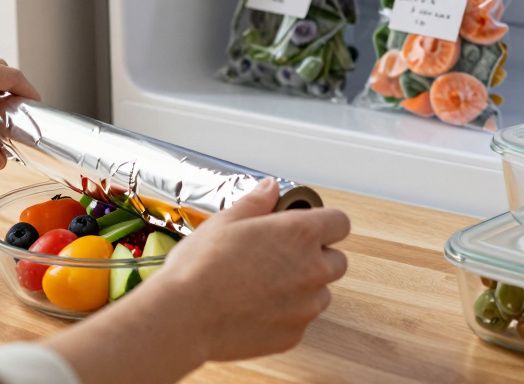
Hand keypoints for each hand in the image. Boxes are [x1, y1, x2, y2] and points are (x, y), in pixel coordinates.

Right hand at [46, 179, 349, 383]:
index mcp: (299, 234)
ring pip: (320, 293)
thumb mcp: (226, 221)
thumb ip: (256, 203)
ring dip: (303, 288)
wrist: (184, 316)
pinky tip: (255, 307)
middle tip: (282, 256)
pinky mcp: (293, 335)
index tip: (309, 226)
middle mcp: (312, 269)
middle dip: (316, 257)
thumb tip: (270, 189)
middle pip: (336, 260)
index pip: (340, 223)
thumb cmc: (200, 267)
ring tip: (264, 285)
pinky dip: (285, 315)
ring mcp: (305, 306)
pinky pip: (300, 320)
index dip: (325, 223)